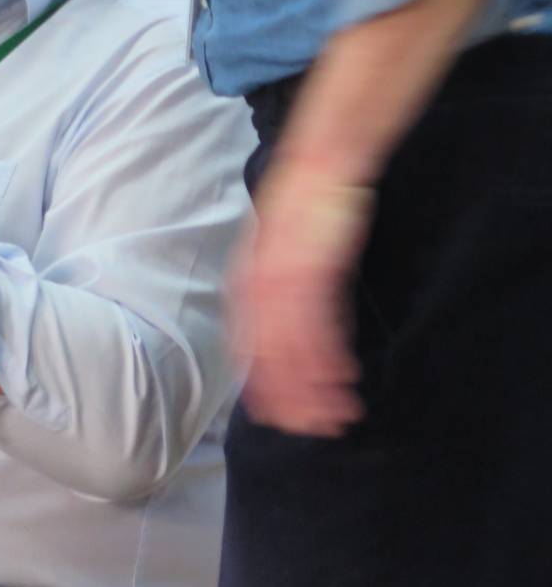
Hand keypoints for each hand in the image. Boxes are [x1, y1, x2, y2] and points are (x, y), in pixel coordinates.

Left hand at [228, 160, 375, 436]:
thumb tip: (283, 319)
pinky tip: (341, 378)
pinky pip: (316, 319)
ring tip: (331, 416)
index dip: (259, 378)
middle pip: (265, 348)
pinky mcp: (314, 263)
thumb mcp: (283, 245)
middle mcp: (259, 276)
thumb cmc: (307, 204)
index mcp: (249, 273)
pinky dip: (325, 353)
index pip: (246, 337)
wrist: (323, 157)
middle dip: (284, 393)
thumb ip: (279, 280)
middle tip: (304, 428)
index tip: (271, 413)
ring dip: (310, 384)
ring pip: (291, 342)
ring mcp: (285, 271)